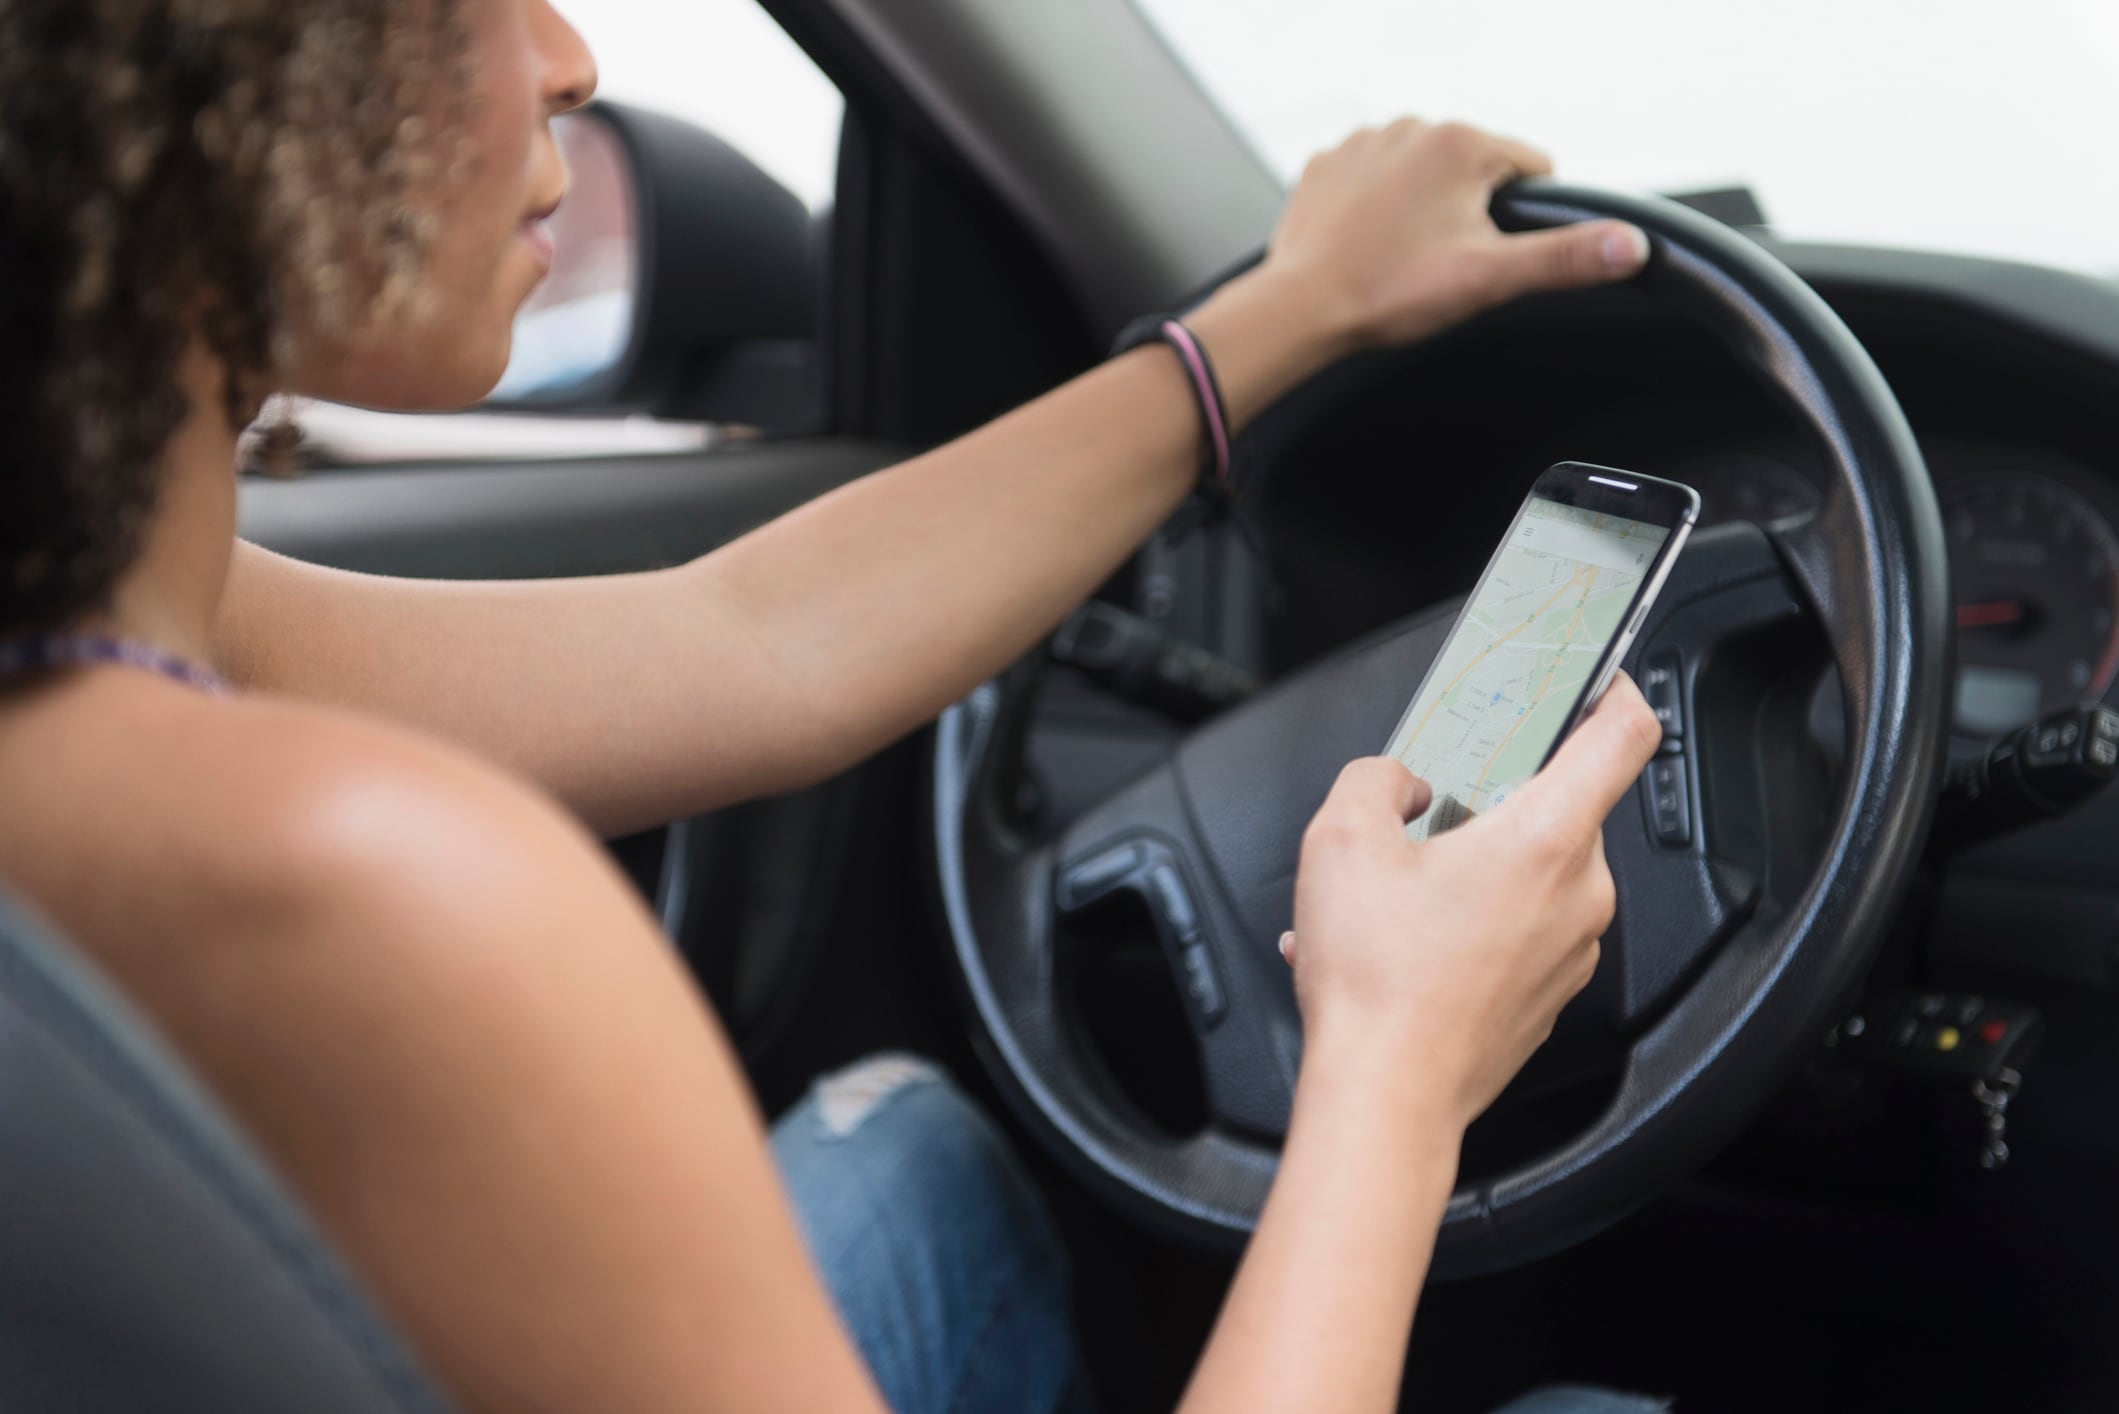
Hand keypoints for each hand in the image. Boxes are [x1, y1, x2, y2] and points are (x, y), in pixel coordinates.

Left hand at [1260, 118, 1649, 350]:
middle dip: (1470, 213)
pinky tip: (1366, 244)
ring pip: (1423, 175)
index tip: (1489, 252)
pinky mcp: (1328, 163)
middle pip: (1474, 171)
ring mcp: (1365, 141)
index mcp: (1461, 143)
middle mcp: (1412, 126)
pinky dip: (1376, 209)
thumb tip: (1629, 244)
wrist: (1300, 308)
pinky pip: (1373, 181)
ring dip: (1423, 209)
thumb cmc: (1387, 292)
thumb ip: (1564, 258)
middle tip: (1438, 263)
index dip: (1522, 218)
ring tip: (1399, 257)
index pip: (1531, 168)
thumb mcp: (1490, 279)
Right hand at [1282, 674, 1662, 1134]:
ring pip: (1536, 871)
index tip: (1594, 676)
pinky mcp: (1550, 994)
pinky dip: (1471, 920)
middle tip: (1438, 804)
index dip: (1614, 688)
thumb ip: (1375, 779)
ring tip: (1400, 890)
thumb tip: (1398, 780)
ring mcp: (1571, 950)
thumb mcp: (1340, 841)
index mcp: (1544, 839)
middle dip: (1498, 797)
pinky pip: (1521, 930)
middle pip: (1563, 806)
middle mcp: (1576, 894)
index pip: (1624, 734)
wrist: (1386, 1097)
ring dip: (1476, 864)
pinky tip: (1404, 939)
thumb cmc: (1376, 986)